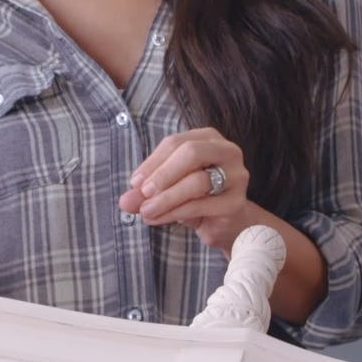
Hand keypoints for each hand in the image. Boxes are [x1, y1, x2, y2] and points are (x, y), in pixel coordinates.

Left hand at [118, 127, 255, 253]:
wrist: (227, 223)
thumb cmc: (196, 198)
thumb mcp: (168, 189)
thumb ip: (147, 191)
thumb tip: (125, 201)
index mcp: (208, 138)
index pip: (176, 142)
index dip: (152, 162)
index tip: (134, 183)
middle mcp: (227, 151)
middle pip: (191, 152)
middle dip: (162, 174)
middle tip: (142, 193)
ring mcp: (236, 177)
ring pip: (197, 181)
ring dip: (166, 198)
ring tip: (145, 212)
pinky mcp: (236, 203)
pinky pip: (200, 205)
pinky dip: (174, 212)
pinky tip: (158, 219)